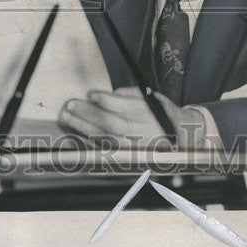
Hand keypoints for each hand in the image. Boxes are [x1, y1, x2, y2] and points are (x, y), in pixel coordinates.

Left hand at [59, 87, 206, 148]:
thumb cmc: (161, 112)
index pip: (121, 107)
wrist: (179, 136)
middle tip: (70, 104)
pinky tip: (78, 130)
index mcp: (146, 113)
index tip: (90, 93)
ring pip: (104, 136)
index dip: (104, 100)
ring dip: (83, 126)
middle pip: (109, 122)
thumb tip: (105, 95)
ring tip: (67, 116)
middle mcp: (139, 131)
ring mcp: (133, 145)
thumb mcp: (150, 97)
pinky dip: (91, 137)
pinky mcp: (128, 154)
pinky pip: (106, 145)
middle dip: (87, 113)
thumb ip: (128, 95)